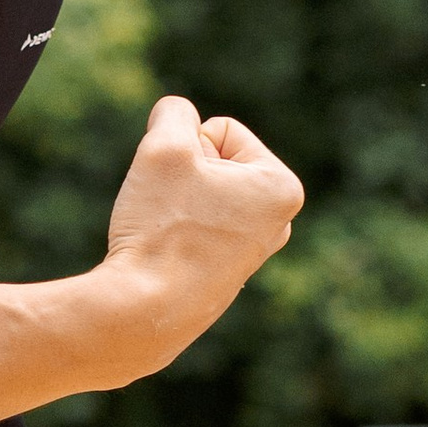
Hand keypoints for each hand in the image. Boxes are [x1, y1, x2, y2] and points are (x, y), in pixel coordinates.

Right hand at [101, 94, 302, 359]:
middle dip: (183, 175)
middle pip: (215, 162)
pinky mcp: (224, 276)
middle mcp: (278, 223)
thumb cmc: (163, 228)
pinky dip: (170, 234)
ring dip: (173, 202)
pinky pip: (191, 229)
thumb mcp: (164, 148)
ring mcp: (252, 253)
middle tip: (172, 213)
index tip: (181, 187)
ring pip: (199, 195)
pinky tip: (164, 261)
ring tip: (167, 236)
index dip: (187, 148)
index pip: (221, 130)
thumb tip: (176, 114)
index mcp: (282, 187)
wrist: (145, 313)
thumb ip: (173, 113)